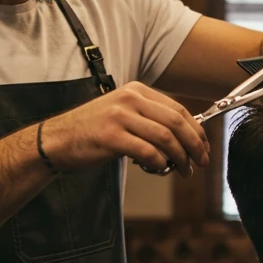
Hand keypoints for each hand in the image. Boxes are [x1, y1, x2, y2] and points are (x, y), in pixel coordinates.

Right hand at [40, 82, 209, 176]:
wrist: (57, 140)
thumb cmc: (93, 131)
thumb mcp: (123, 114)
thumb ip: (150, 120)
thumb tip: (185, 138)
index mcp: (137, 91)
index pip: (179, 110)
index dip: (198, 131)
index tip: (205, 148)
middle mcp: (130, 99)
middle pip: (177, 123)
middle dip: (195, 146)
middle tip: (201, 163)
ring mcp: (120, 117)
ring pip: (166, 139)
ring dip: (180, 158)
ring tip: (182, 171)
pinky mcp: (111, 137)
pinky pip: (148, 153)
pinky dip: (159, 164)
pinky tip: (157, 169)